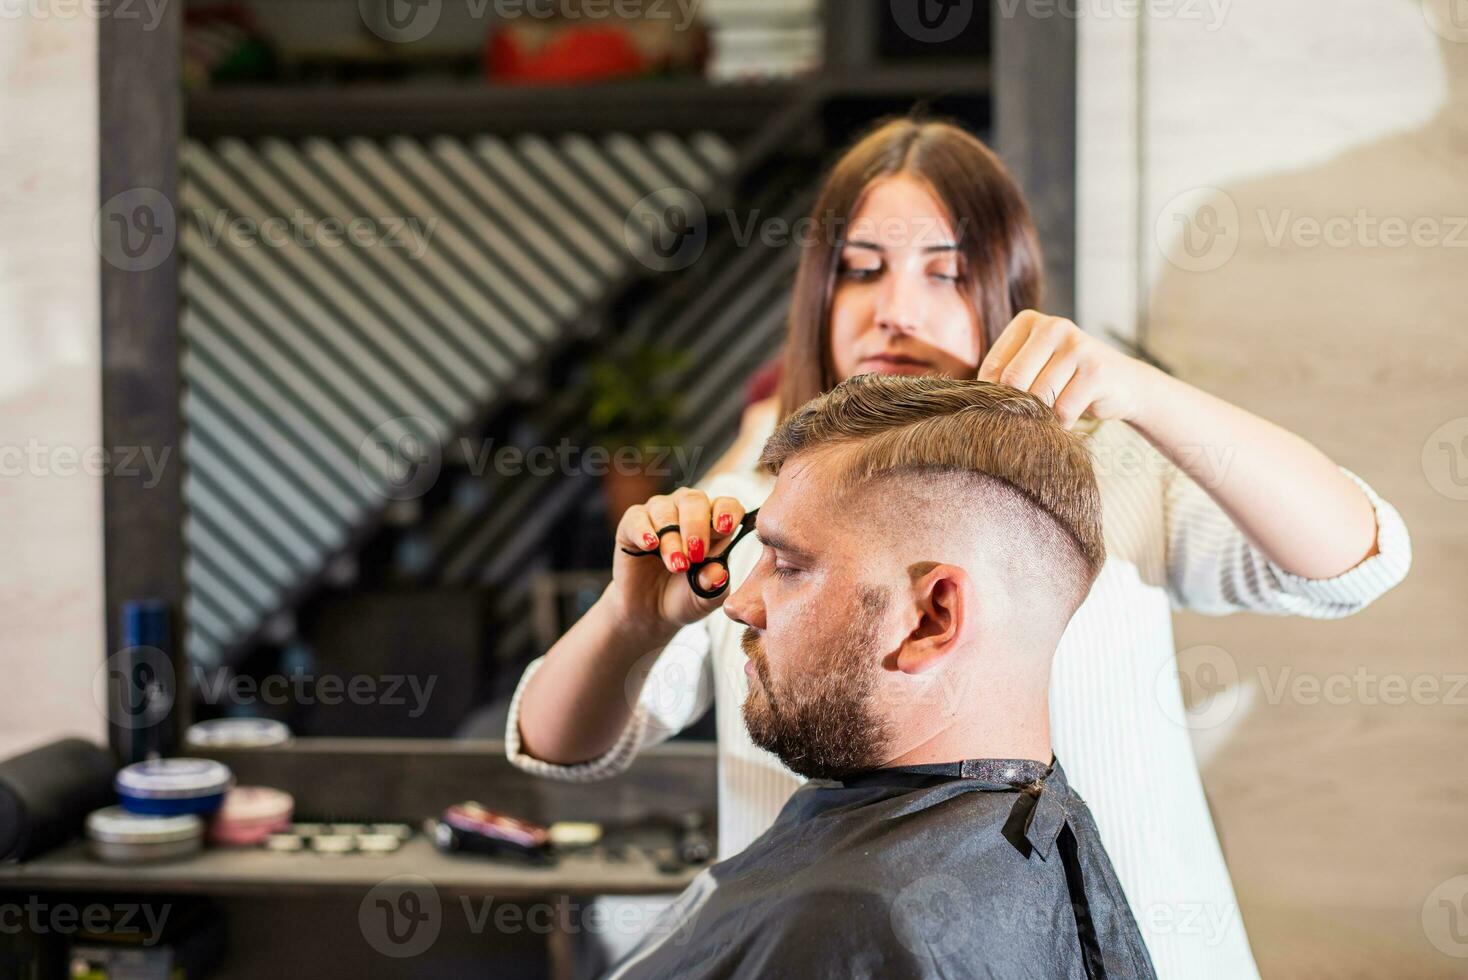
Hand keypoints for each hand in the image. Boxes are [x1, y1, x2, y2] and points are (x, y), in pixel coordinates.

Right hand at [608, 487, 748, 631]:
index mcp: (712, 523)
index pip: (725, 504)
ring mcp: (658, 514)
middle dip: (696, 526)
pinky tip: (650, 544)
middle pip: (694, 500)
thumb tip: (718, 572)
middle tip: (696, 555)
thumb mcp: (704, 597)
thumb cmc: (685, 595)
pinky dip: (643, 531)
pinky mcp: (631, 524)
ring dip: (672, 539)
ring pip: (665, 511)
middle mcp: (686, 511)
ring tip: (676, 566)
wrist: (651, 611)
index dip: (727, 512)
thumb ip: (714, 584)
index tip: (725, 529)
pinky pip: (637, 518)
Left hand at [977, 310, 1156, 427]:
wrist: (1123, 384)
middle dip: (1017, 407)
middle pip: (1013, 381)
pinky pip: (1063, 410)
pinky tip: (1066, 421)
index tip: (1003, 409)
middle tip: (1025, 420)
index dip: (993, 397)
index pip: (993, 367)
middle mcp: (1053, 326)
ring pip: (1038, 396)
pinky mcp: (1095, 369)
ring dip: (1040, 417)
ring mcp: (1077, 345)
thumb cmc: (1066, 380)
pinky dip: (1060, 425)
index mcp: (1028, 321)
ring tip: (1048, 418)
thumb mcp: (1033, 368)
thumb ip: (1005, 376)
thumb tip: (967, 401)